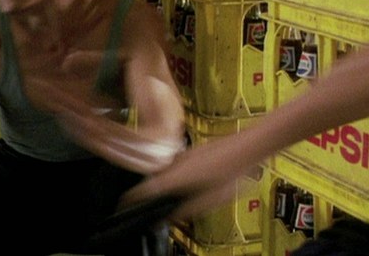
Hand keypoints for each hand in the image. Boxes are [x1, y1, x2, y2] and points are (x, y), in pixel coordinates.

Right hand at [119, 133, 255, 218]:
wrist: (244, 149)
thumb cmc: (229, 173)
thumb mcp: (206, 202)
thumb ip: (182, 211)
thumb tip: (164, 219)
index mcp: (171, 177)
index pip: (139, 190)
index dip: (129, 202)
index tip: (123, 208)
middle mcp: (171, 164)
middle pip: (150, 183)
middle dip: (148, 197)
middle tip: (151, 209)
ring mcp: (180, 156)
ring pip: (161, 175)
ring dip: (162, 187)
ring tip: (172, 200)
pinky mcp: (188, 153)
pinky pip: (172, 168)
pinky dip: (173, 179)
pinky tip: (188, 186)